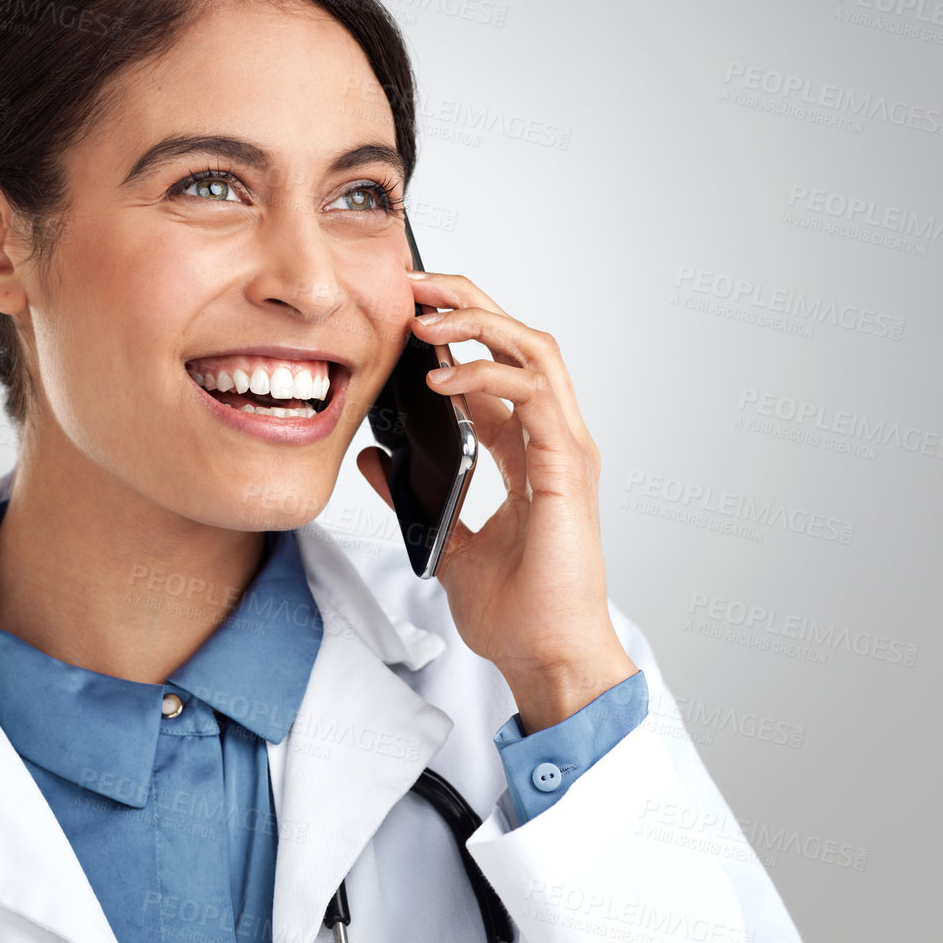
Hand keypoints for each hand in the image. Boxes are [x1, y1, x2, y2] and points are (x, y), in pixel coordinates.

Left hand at [356, 270, 637, 731]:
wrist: (546, 658)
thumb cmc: (516, 612)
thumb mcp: (444, 541)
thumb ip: (415, 495)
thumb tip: (375, 458)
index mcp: (526, 452)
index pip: (496, 366)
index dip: (456, 330)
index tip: (406, 310)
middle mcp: (551, 440)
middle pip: (518, 339)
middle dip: (467, 301)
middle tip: (413, 284)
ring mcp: (565, 449)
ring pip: (532, 350)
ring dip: (478, 321)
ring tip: (424, 317)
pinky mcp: (567, 467)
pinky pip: (531, 395)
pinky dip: (486, 374)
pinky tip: (441, 377)